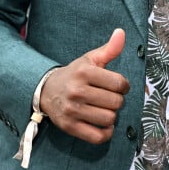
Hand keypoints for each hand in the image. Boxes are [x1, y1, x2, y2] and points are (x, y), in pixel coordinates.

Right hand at [40, 28, 129, 143]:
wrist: (45, 90)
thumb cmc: (74, 75)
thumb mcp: (89, 59)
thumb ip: (109, 49)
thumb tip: (121, 32)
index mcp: (84, 72)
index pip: (120, 83)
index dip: (123, 86)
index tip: (115, 86)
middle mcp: (77, 91)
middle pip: (116, 102)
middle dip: (116, 101)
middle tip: (107, 98)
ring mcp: (72, 110)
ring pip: (109, 119)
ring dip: (111, 116)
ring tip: (104, 109)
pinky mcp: (69, 126)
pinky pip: (98, 137)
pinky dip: (105, 133)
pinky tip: (103, 125)